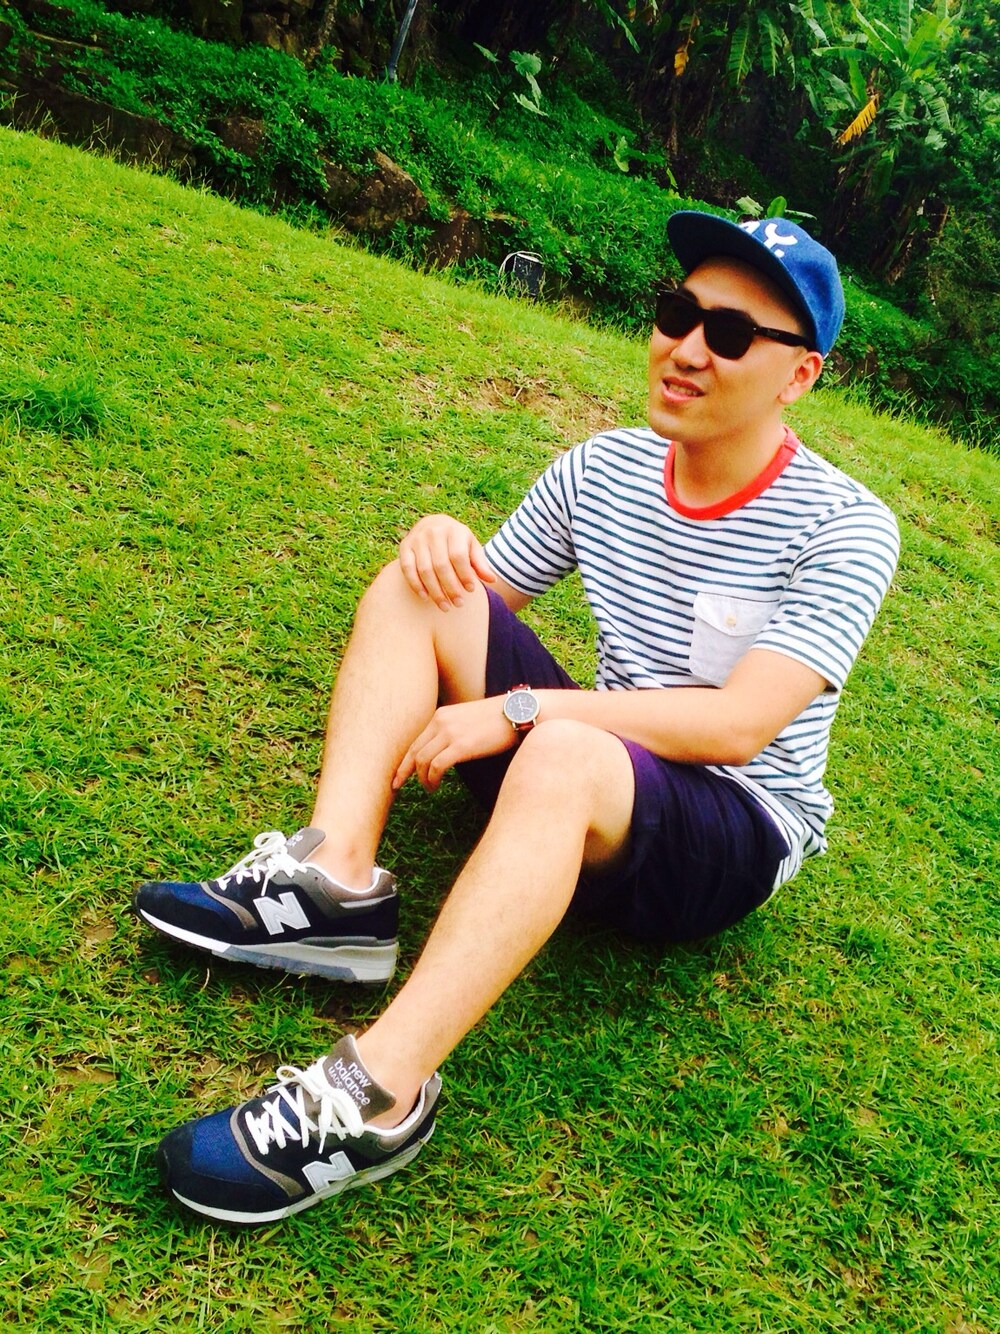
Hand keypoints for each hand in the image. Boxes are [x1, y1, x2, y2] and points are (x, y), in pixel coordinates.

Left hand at [393, 699, 513, 792]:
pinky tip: (436, 786)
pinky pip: (437, 767)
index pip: (415, 741)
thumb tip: (444, 753)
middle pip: (413, 752)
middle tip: (397, 786)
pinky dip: (433, 779)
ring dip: (423, 779)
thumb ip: (452, 731)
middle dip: (404, 772)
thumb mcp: (467, 720)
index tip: (398, 775)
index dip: (404, 761)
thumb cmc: (497, 720)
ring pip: (422, 761)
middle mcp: (441, 722)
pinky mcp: (461, 746)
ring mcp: (450, 734)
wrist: (517, 713)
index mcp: (441, 716)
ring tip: (430, 789)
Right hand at [398, 514, 495, 610]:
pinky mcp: (404, 547)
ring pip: (425, 570)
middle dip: (451, 588)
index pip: (459, 556)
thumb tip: (492, 580)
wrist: (434, 525)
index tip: (471, 590)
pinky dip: (416, 584)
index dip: (465, 575)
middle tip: (459, 604)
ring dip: (435, 591)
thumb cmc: (457, 541)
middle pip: (441, 565)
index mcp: (454, 531)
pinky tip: (425, 597)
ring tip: (445, 606)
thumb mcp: (471, 547)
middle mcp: (434, 532)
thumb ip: (480, 563)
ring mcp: (417, 539)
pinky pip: (407, 568)